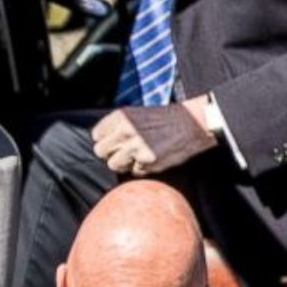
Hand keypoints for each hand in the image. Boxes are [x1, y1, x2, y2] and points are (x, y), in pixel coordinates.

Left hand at [91, 96, 215, 174]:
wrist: (191, 124)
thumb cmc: (165, 119)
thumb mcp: (137, 115)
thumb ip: (118, 126)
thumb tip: (103, 140)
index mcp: (121, 116)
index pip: (96, 135)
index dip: (105, 140)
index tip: (113, 142)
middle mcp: (125, 131)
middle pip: (100, 151)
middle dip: (111, 153)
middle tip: (124, 151)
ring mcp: (135, 147)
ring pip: (114, 164)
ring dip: (125, 163)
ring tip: (138, 155)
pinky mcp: (146, 161)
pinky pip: (134, 171)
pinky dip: (142, 168)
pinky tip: (152, 157)